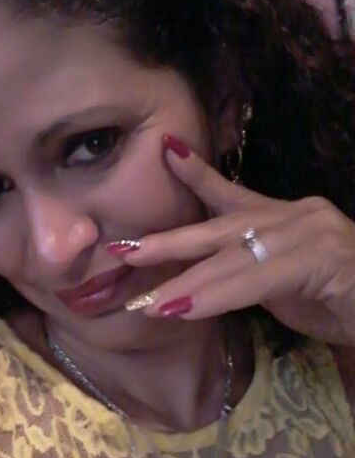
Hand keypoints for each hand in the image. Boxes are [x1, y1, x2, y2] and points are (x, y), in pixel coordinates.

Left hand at [116, 135, 354, 346]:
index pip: (233, 194)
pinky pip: (257, 278)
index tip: (165, 149)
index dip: (196, 174)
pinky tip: (186, 309)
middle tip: (124, 251)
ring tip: (148, 303)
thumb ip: (244, 273)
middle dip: (169, 242)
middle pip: (220, 227)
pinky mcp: (322, 257)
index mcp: (283, 218)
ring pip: (234, 258)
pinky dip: (218, 296)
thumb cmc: (336, 302)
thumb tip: (197, 281)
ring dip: (187, 283)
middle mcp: (296, 215)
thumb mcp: (280, 284)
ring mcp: (311, 232)